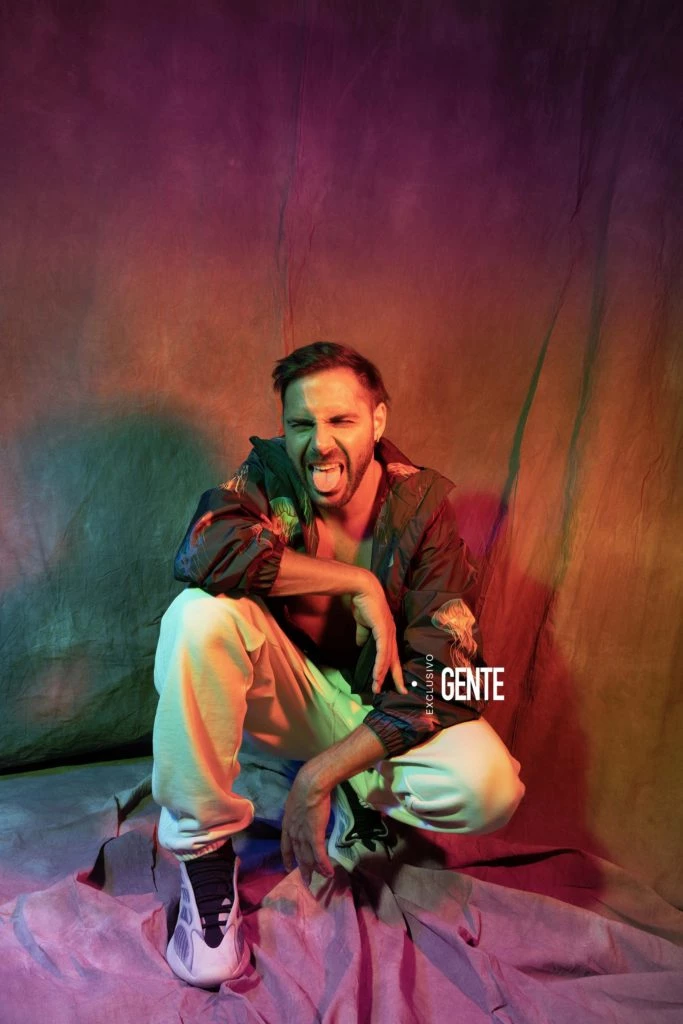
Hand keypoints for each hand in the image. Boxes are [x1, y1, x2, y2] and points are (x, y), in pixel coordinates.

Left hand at [281, 770, 333, 886]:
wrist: (310, 785)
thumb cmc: (305, 787)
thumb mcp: (297, 800)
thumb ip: (298, 809)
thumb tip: (304, 810)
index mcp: (287, 824)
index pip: (285, 846)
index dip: (287, 858)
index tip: (288, 867)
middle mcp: (293, 833)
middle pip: (298, 855)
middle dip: (303, 869)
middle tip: (306, 881)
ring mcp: (303, 836)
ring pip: (309, 858)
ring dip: (315, 870)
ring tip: (320, 879)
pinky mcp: (315, 836)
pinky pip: (319, 855)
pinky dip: (324, 865)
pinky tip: (329, 873)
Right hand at [351, 575, 406, 694]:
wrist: (363, 590)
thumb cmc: (364, 604)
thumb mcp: (363, 624)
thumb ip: (363, 636)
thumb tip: (360, 646)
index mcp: (388, 634)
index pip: (393, 656)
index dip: (394, 670)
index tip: (396, 683)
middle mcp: (392, 635)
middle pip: (396, 660)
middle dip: (398, 677)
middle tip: (402, 692)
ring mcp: (389, 633)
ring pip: (388, 659)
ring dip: (383, 675)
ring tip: (378, 688)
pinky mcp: (383, 631)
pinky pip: (383, 652)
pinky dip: (380, 664)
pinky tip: (377, 675)